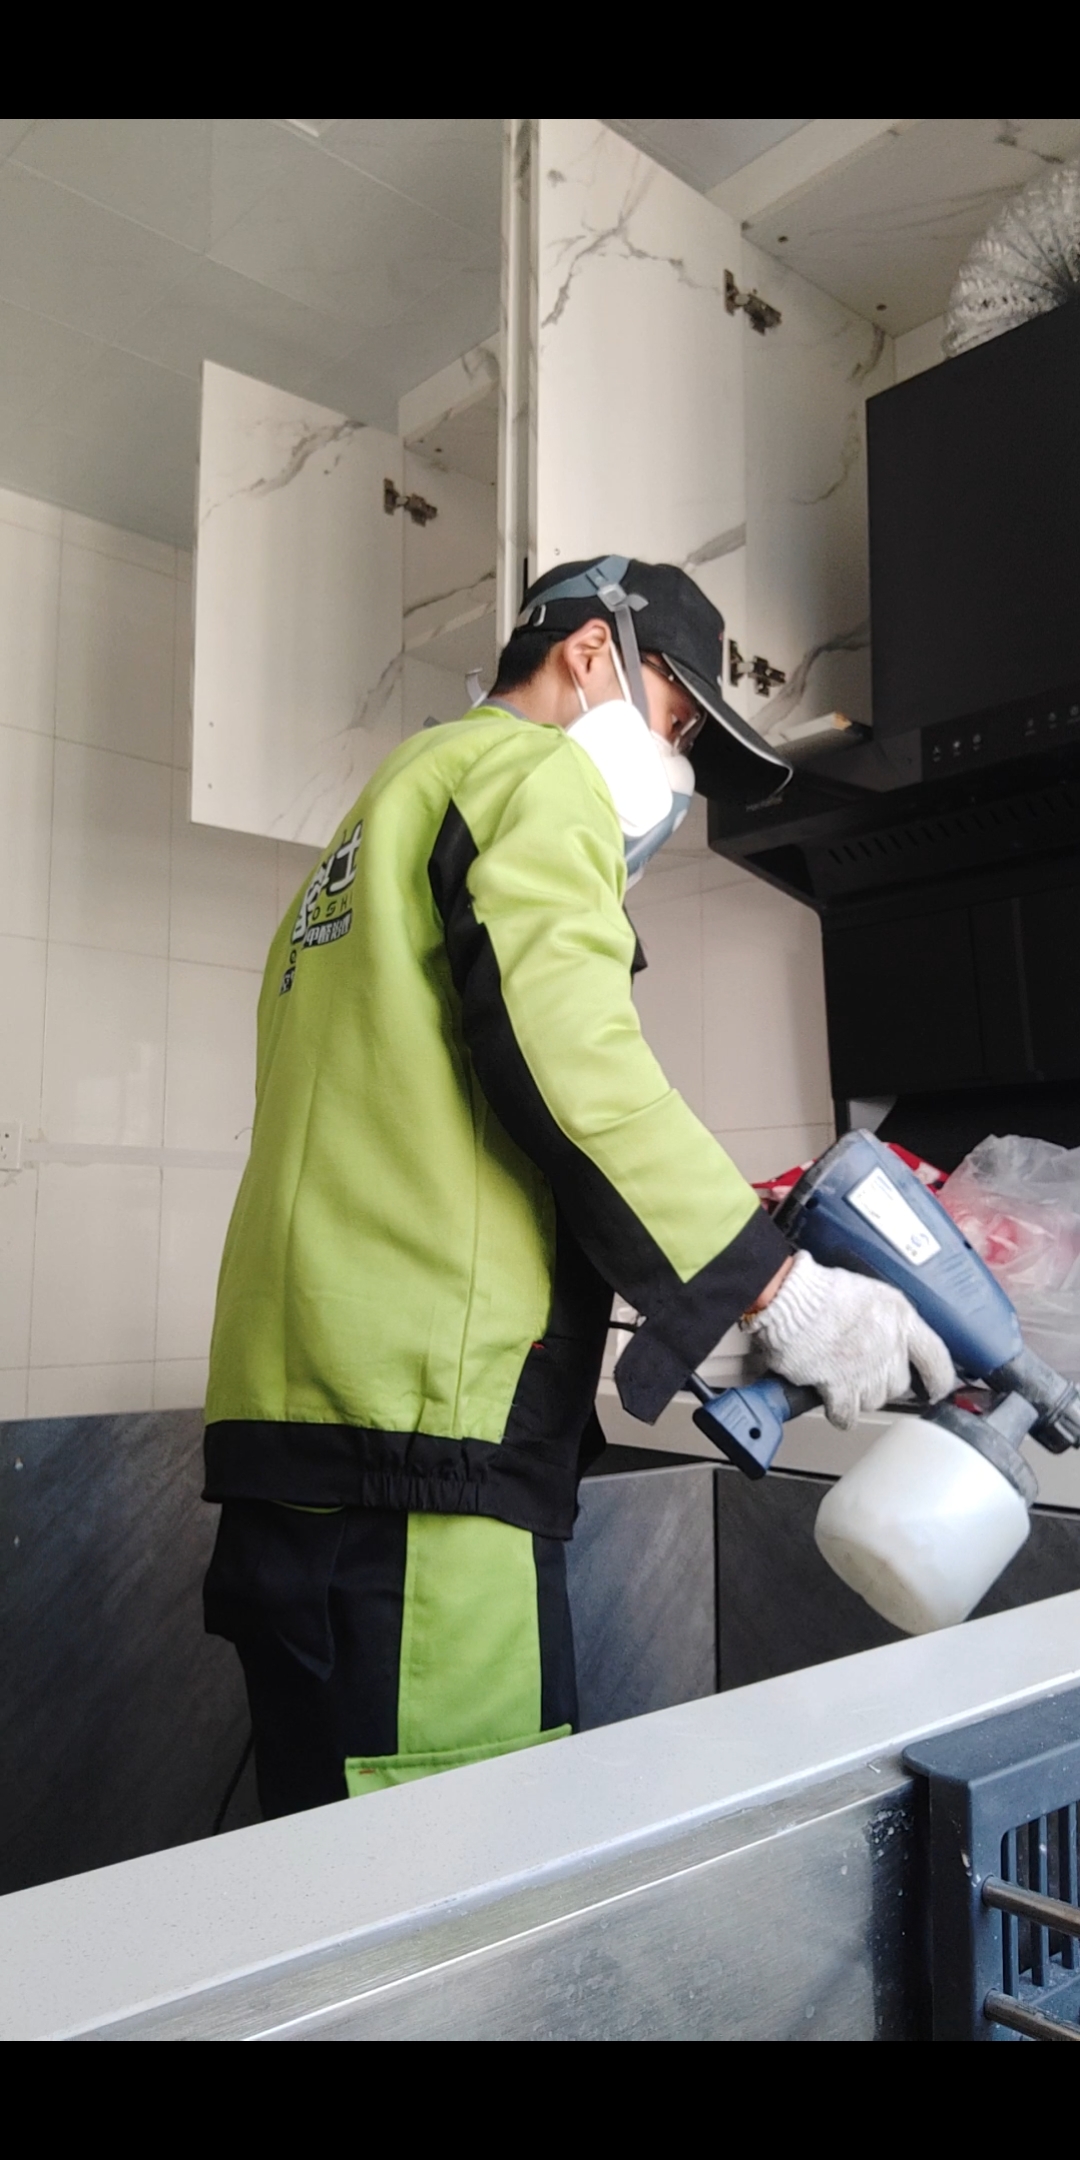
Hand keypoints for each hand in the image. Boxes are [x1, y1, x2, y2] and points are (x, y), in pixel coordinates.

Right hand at [744, 1250, 956, 1428]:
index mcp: (902, 1319)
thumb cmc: (821, 1289)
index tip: (936, 1390)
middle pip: (900, 1384)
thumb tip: (885, 1338)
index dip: (939, 1380)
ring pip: (874, 1400)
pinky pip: (847, 1415)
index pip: (937, 1359)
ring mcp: (867, 1369)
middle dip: (883, 1382)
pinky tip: (832, 1403)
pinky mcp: (841, 1386)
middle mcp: (891, 1346)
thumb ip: (886, 1319)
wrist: (790, 1297)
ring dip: (859, 1395)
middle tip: (862, 1371)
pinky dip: (840, 1413)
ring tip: (841, 1378)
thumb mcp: (870, 1293)